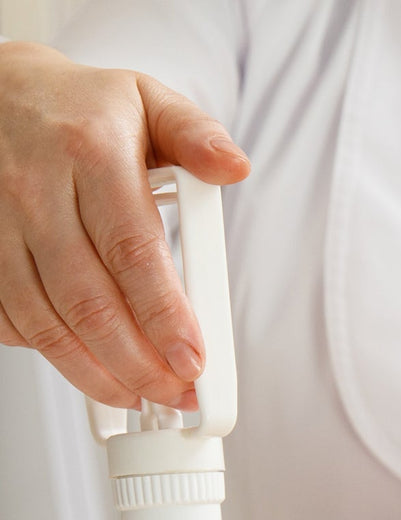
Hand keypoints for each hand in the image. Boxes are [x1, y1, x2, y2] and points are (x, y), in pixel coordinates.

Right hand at [0, 41, 249, 408]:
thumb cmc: (81, 111)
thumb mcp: (147, 102)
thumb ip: (196, 136)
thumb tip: (235, 166)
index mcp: (91, 154)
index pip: (134, 253)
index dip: (165, 317)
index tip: (193, 360)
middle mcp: (35, 191)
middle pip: (92, 304)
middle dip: (140, 365)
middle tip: (177, 392)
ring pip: (48, 324)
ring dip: (99, 374)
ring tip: (142, 394)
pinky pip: (12, 322)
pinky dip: (53, 354)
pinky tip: (90, 364)